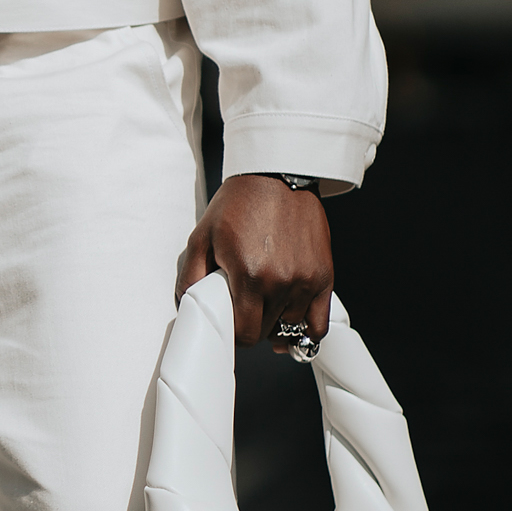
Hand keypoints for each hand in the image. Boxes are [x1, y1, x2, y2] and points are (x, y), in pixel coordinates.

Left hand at [176, 176, 332, 351]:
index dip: (234, 335)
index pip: (244, 334)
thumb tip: (187, 308)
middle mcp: (281, 282)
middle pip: (265, 333)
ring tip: (265, 303)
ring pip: (290, 328)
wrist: (277, 175)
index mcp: (249, 275)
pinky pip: (319, 323)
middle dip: (252, 327)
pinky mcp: (324, 276)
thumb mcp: (202, 237)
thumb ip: (190, 277)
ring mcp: (306, 280)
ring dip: (275, 323)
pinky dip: (305, 330)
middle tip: (243, 308)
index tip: (230, 324)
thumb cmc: (239, 203)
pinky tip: (292, 324)